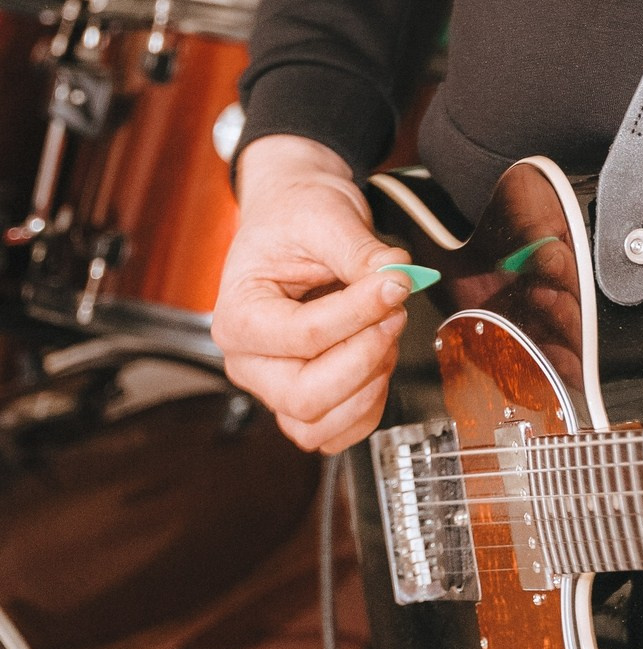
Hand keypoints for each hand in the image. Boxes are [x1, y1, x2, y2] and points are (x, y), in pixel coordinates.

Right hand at [212, 134, 409, 453]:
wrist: (293, 216)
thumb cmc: (295, 216)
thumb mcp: (326, 217)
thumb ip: (361, 252)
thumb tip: (398, 277)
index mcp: (238, 315)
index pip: (304, 336)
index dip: (360, 312)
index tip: (398, 281)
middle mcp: (248, 361)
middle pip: (305, 397)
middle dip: (365, 357)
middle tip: (395, 311)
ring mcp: (273, 386)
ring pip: (318, 426)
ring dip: (368, 385)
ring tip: (385, 332)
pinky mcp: (302, 396)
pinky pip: (335, 432)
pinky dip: (367, 407)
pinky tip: (380, 358)